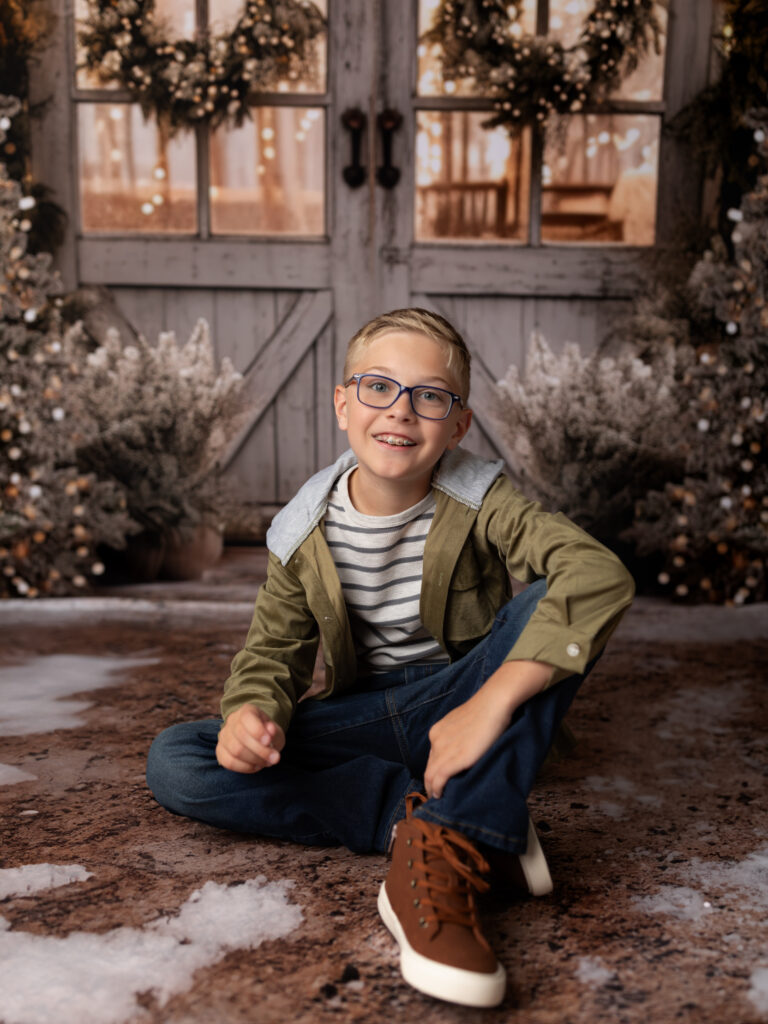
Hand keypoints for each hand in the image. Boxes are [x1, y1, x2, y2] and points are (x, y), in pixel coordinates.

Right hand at [216, 704, 285, 773]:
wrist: (257, 739)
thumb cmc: (267, 734)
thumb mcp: (275, 731)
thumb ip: (274, 731)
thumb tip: (271, 730)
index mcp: (246, 711)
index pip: (247, 718)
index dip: (257, 730)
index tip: (268, 741)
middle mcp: (232, 721)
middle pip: (241, 737)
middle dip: (260, 750)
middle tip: (275, 758)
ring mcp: (224, 736)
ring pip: (235, 751)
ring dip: (255, 760)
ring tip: (267, 762)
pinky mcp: (220, 751)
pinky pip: (229, 762)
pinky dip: (245, 767)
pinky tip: (256, 766)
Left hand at [424, 660, 551, 798]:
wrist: (492, 704)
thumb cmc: (484, 711)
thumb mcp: (463, 722)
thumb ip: (457, 735)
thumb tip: (463, 747)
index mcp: (437, 731)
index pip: (432, 757)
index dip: (433, 770)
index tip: (438, 780)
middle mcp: (436, 740)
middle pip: (429, 767)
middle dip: (430, 782)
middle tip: (436, 795)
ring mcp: (444, 750)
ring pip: (431, 775)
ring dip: (432, 789)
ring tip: (439, 798)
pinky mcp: (455, 759)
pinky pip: (439, 779)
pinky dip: (437, 790)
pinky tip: (441, 796)